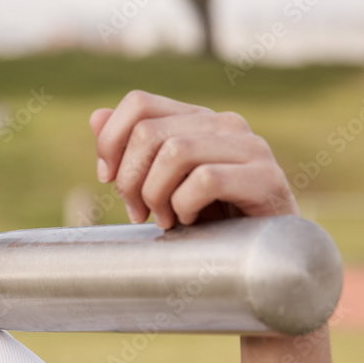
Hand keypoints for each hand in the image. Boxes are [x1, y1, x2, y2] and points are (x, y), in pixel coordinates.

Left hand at [90, 90, 297, 228]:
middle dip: (130, 179)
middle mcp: (225, 124)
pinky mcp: (266, 178)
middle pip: (148, 132)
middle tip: (138, 213)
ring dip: (156, 195)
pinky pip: (205, 180)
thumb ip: (132, 152)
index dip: (110, 141)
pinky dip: (185, 206)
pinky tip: (191, 222)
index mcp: (198, 120)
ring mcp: (250, 148)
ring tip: (165, 220)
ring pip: (174, 152)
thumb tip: (96, 116)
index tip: (107, 178)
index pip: (139, 102)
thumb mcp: (162, 186)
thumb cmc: (211, 222)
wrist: (267, 260)